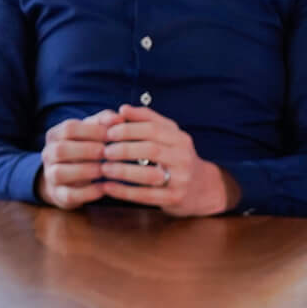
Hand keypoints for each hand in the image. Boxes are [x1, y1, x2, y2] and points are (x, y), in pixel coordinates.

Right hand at [36, 114, 111, 208]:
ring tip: (104, 170)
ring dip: (84, 171)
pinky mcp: (58, 195)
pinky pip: (69, 195)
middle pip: (61, 149)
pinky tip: (103, 188)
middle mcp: (48, 154)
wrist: (67, 178)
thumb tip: (120, 117)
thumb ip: (104, 123)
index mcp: (55, 135)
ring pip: (60, 173)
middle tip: (107, 152)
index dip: (91, 131)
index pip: (69, 128)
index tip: (111, 135)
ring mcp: (50, 176)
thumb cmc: (84, 149)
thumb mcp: (91, 133)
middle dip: (86, 150)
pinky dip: (87, 192)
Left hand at [98, 105, 236, 216]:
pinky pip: (147, 195)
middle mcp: (183, 156)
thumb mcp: (167, 135)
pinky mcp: (175, 198)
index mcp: (179, 137)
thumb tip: (122, 109)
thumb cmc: (175, 157)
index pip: (152, 128)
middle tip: (104, 151)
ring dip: (122, 171)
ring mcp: (181, 179)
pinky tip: (108, 187)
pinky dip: (125, 192)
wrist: (202, 188)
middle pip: (151, 149)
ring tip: (104, 168)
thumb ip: (146, 120)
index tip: (108, 132)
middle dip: (124, 149)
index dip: (128, 129)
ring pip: (150, 174)